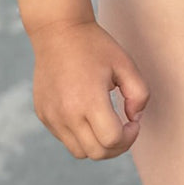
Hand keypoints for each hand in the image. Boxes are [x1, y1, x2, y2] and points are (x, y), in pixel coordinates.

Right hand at [29, 20, 149, 159]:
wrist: (59, 31)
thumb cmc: (96, 46)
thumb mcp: (126, 64)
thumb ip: (139, 94)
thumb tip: (134, 119)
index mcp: (89, 100)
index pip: (111, 140)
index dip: (129, 137)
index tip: (134, 121)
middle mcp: (66, 114)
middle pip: (96, 153)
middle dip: (117, 147)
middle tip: (125, 129)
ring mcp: (52, 117)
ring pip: (80, 151)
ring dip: (98, 144)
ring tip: (107, 123)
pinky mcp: (44, 115)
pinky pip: (65, 138)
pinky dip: (81, 135)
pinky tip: (88, 113)